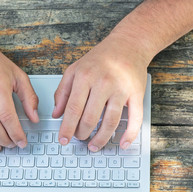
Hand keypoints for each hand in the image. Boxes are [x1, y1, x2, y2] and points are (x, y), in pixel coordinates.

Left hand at [52, 35, 149, 150]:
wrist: (128, 44)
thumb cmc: (99, 59)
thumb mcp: (74, 70)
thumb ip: (62, 92)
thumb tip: (56, 114)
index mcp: (85, 77)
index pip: (73, 109)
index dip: (67, 127)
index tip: (63, 139)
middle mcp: (103, 83)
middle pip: (90, 118)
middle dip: (82, 134)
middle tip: (79, 138)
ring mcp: (121, 89)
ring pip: (110, 122)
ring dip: (101, 139)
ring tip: (93, 146)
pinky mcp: (137, 94)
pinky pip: (135, 118)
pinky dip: (129, 135)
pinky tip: (123, 144)